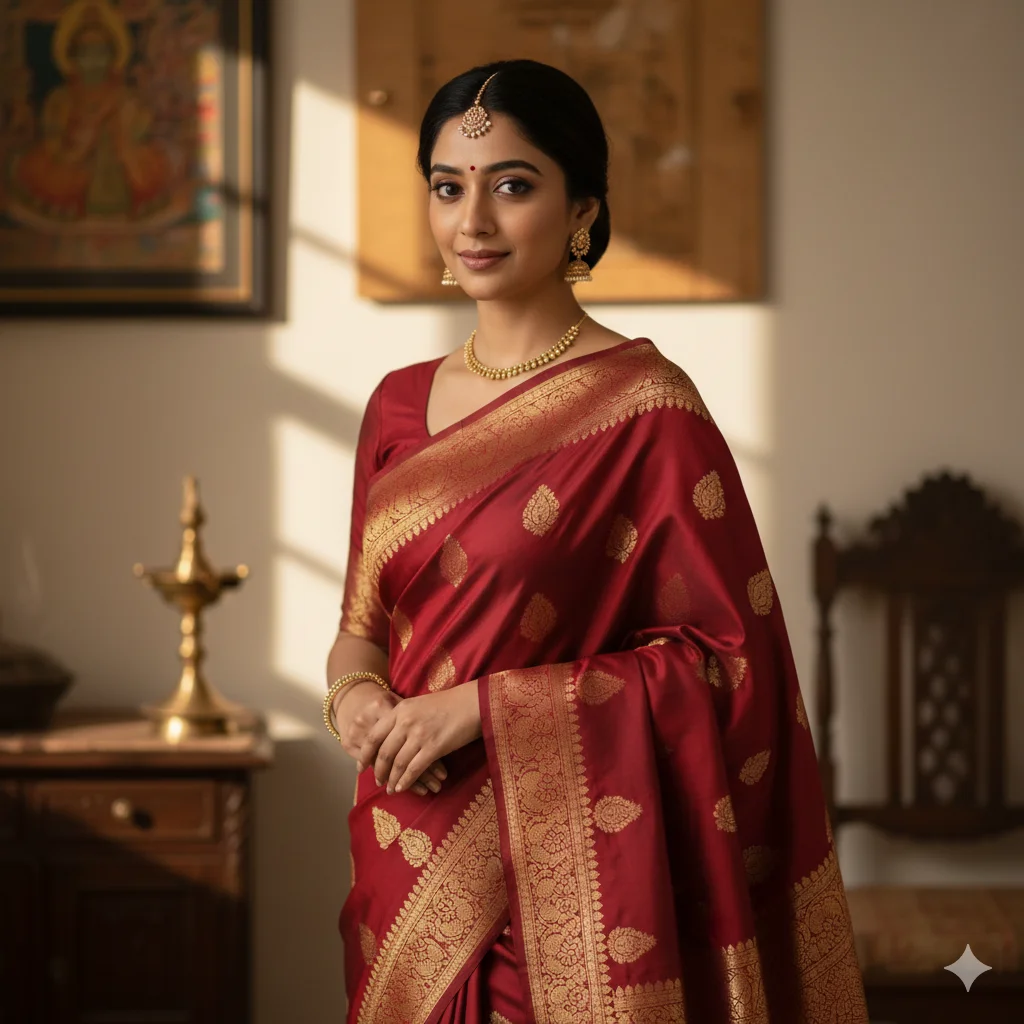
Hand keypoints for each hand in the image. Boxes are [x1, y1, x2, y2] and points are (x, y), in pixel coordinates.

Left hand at [359, 682, 481, 794]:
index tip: (361, 766)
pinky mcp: (434, 747)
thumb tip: (391, 737)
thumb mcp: (420, 705)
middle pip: (384, 752)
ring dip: (392, 779)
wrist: (474, 702)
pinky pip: (414, 769)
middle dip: (378, 770)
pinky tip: (402, 787)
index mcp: (400, 710)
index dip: (365, 753)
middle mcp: (406, 722)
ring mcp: (419, 735)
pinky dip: (406, 781)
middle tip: (377, 780)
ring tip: (390, 788)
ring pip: (398, 763)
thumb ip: (404, 718)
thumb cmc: (449, 704)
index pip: (374, 735)